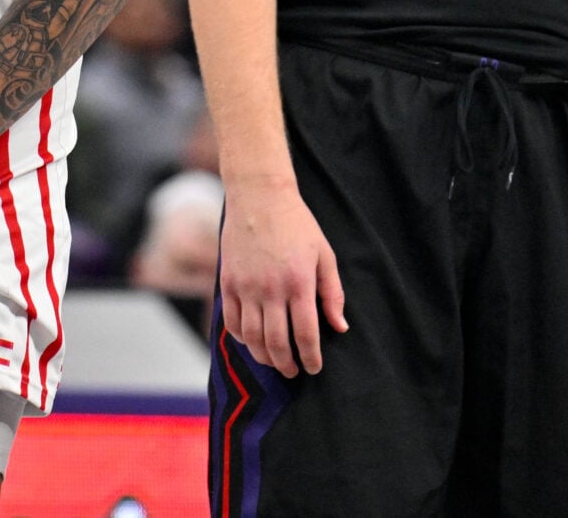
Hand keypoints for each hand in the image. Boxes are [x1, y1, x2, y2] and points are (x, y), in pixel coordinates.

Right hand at [218, 183, 346, 376]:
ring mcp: (246, 286)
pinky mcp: (227, 281)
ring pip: (252, 337)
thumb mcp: (324, 255)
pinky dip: (241, 338)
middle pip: (276, 342)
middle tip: (293, 371)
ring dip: (264, 357)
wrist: (259, 196)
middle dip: (287, 364)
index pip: (306, 334)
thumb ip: (332, 293)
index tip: (314, 368)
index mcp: (299, 282)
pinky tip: (252, 342)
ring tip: (274, 362)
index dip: (311, 357)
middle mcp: (270, 288)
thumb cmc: (297, 224)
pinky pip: (231, 321)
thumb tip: (340, 327)